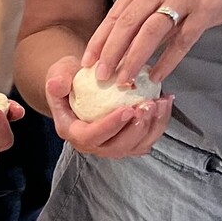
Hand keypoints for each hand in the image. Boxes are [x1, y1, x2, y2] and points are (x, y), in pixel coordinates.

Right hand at [43, 53, 170, 159]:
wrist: (82, 84)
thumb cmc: (70, 78)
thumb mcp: (59, 73)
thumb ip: (57, 79)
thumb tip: (57, 85)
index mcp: (72, 132)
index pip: (90, 136)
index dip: (110, 126)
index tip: (128, 109)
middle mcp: (92, 145)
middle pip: (117, 147)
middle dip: (136, 128)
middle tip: (148, 105)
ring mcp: (112, 145)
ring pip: (135, 146)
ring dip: (152, 127)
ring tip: (160, 103)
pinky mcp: (129, 141)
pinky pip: (147, 139)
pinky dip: (159, 123)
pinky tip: (164, 102)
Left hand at [86, 0, 221, 88]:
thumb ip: (143, 12)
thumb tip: (119, 44)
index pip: (116, 13)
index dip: (100, 39)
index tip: (87, 62)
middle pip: (128, 22)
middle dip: (111, 52)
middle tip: (100, 77)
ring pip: (150, 32)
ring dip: (134, 58)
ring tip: (123, 81)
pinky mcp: (204, 11)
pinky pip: (182, 40)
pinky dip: (167, 61)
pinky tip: (155, 77)